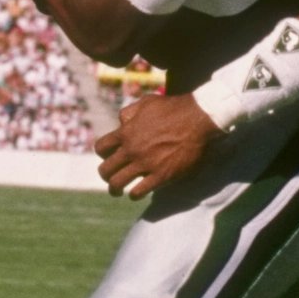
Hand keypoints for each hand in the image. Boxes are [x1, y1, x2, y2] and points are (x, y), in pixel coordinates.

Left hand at [96, 94, 220, 197]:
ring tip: (118, 192)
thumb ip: (130, 112)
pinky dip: (134, 194)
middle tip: (111, 178)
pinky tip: (137, 193)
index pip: (101, 148)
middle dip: (106, 175)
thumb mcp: (147, 103)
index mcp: (126, 132)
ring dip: (115, 189)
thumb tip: (120, 122)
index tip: (109, 157)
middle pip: (105, 170)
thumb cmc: (174, 109)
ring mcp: (145, 164)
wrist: (198, 119)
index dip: (103, 154)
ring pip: (117, 184)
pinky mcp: (161, 175)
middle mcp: (131, 150)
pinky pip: (138, 192)